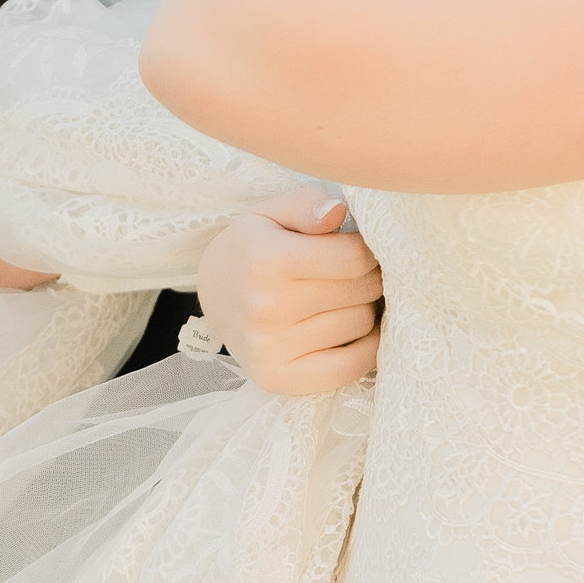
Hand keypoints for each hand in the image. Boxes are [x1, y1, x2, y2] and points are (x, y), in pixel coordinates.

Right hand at [198, 196, 381, 393]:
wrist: (215, 295)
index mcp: (266, 260)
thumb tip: (337, 212)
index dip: (368, 250)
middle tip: (349, 274)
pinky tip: (351, 331)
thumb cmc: (253, 248)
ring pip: (361, 323)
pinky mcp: (278, 379)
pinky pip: (352, 366)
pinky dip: (365, 348)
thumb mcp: (272, 212)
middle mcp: (266, 307)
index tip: (357, 249)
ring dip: (362, 309)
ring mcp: (270, 348)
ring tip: (339, 300)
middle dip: (367, 277)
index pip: (355, 257)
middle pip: (362, 290)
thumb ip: (307, 203)